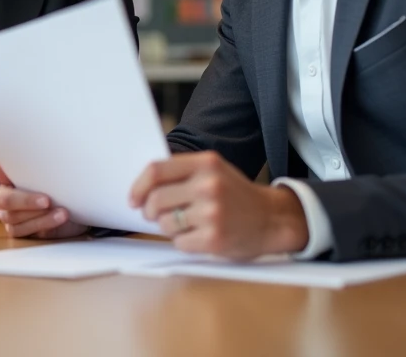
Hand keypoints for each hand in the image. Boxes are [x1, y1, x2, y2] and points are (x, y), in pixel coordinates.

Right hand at [0, 159, 87, 238]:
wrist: (75, 212)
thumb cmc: (59, 192)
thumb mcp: (53, 179)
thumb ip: (38, 169)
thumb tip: (18, 157)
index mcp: (10, 179)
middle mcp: (6, 197)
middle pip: (4, 200)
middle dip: (26, 200)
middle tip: (47, 200)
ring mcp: (10, 216)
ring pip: (14, 218)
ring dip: (40, 216)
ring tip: (61, 212)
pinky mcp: (19, 231)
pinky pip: (25, 231)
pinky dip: (44, 224)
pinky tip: (59, 219)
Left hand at [129, 151, 308, 260]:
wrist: (272, 219)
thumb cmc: (236, 195)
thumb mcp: (214, 171)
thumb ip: (182, 172)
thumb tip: (142, 187)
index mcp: (206, 163)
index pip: (156, 170)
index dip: (138, 186)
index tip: (133, 198)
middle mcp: (209, 185)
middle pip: (156, 199)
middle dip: (150, 211)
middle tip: (154, 215)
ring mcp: (212, 213)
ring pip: (165, 223)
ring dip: (169, 227)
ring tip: (187, 224)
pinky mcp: (214, 238)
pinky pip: (179, 243)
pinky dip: (183, 242)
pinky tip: (199, 236)